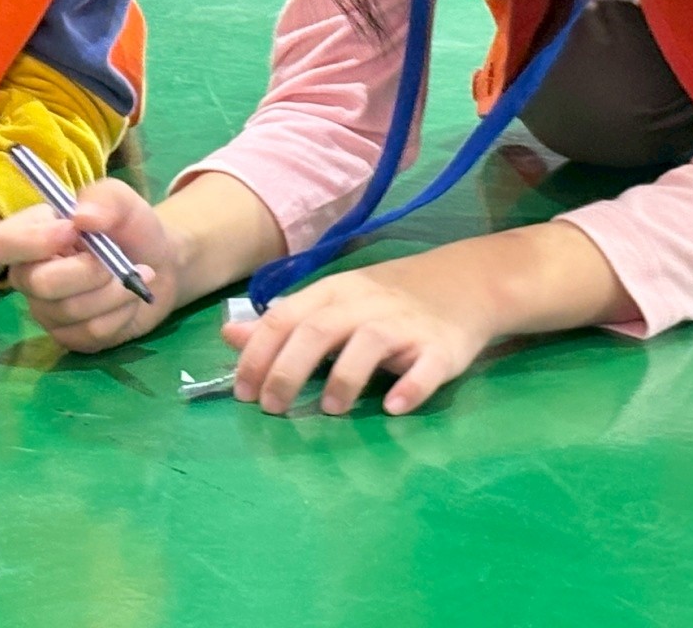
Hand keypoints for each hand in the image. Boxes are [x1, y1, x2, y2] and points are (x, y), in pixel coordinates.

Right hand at [1, 178, 170, 349]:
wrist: (159, 263)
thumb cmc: (128, 226)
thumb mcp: (121, 200)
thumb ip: (102, 199)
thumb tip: (81, 217)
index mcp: (30, 234)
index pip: (4, 243)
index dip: (33, 241)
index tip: (72, 231)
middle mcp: (28, 274)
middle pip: (40, 284)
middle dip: (88, 272)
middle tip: (119, 261)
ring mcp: (46, 310)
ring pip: (71, 310)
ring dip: (114, 293)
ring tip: (136, 275)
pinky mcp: (69, 336)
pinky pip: (90, 333)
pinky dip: (120, 314)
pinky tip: (129, 299)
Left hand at [224, 250, 497, 416]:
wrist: (463, 283)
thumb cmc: (385, 299)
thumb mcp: (331, 302)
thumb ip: (283, 323)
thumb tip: (229, 337)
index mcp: (333, 292)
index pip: (286, 318)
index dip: (259, 354)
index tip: (242, 391)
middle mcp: (365, 304)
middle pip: (319, 330)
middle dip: (289, 369)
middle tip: (272, 408)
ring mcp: (405, 324)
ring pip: (370, 343)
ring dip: (345, 377)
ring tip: (329, 410)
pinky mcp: (442, 348)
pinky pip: (427, 366)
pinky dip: (412, 387)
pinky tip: (395, 407)